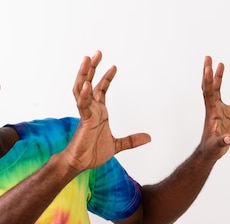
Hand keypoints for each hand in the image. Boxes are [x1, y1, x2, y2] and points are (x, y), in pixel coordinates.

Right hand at [63, 51, 150, 171]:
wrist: (80, 164)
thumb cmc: (92, 153)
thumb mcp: (117, 145)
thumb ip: (131, 140)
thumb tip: (149, 138)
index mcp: (98, 112)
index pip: (101, 89)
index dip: (106, 77)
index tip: (114, 66)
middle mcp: (91, 109)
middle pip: (89, 83)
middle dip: (93, 68)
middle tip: (97, 53)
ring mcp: (86, 113)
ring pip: (81, 89)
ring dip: (84, 74)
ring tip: (87, 59)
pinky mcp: (83, 121)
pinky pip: (82, 105)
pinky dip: (84, 94)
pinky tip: (86, 84)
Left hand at [199, 56, 229, 159]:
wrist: (211, 153)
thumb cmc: (211, 149)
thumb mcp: (216, 145)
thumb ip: (222, 140)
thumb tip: (229, 138)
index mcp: (211, 112)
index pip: (208, 92)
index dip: (208, 80)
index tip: (208, 67)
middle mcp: (214, 108)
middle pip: (210, 86)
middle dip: (208, 72)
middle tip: (208, 57)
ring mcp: (221, 111)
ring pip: (219, 90)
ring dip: (219, 77)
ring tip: (221, 63)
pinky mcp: (228, 116)